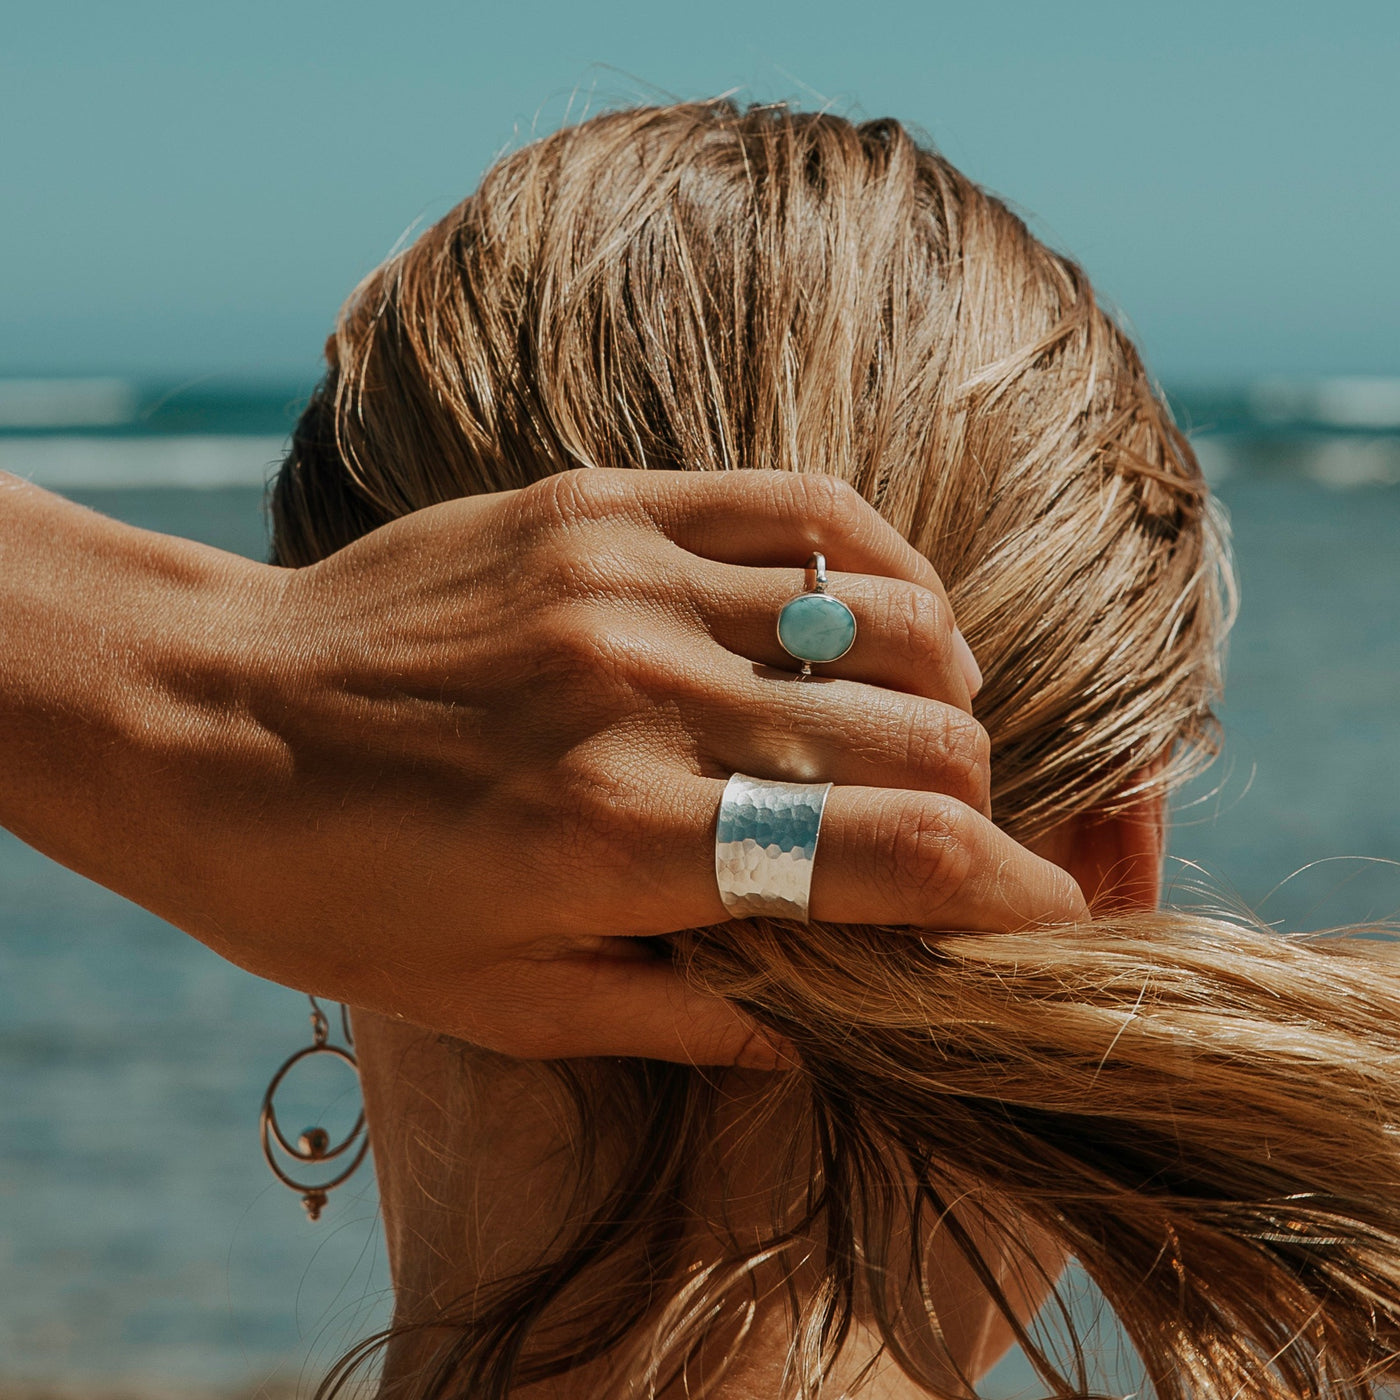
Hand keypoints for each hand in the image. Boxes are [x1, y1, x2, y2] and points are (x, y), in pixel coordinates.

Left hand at [0, 469, 1085, 1063]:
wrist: (204, 720)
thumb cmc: (335, 888)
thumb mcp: (501, 1002)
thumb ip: (684, 1019)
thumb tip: (825, 1026)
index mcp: (625, 844)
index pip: (901, 854)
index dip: (1012, 892)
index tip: (1045, 912)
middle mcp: (647, 701)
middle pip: (923, 736)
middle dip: (977, 800)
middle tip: (945, 832)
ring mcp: (627, 583)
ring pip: (889, 616)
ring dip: (942, 686)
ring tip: (918, 724)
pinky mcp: (599, 506)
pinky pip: (801, 511)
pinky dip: (877, 569)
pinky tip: (874, 616)